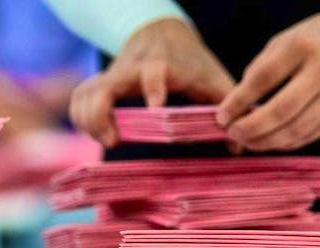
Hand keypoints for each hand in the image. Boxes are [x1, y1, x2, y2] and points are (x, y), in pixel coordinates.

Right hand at [69, 18, 234, 147]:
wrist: (162, 31)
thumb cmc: (192, 62)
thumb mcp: (215, 80)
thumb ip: (229, 108)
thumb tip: (239, 144)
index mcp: (163, 66)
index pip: (153, 73)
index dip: (153, 88)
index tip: (156, 108)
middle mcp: (132, 69)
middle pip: (103, 87)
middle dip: (101, 115)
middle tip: (112, 141)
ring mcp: (113, 76)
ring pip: (85, 92)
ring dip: (87, 119)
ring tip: (106, 140)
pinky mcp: (101, 83)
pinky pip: (80, 97)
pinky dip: (79, 116)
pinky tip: (94, 133)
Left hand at [217, 12, 319, 151]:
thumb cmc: (316, 39)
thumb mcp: (286, 40)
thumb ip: (262, 69)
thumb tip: (239, 104)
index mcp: (301, 48)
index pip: (263, 79)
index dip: (239, 102)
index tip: (222, 116)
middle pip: (282, 110)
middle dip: (252, 128)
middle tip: (233, 133)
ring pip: (297, 129)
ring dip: (268, 142)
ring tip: (248, 142)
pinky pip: (311, 135)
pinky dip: (287, 143)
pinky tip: (271, 142)